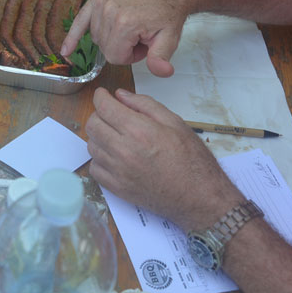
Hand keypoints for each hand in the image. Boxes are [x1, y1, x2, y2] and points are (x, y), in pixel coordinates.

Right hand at [60, 0, 190, 75]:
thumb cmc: (169, 10)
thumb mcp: (170, 37)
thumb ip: (161, 58)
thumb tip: (162, 72)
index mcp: (124, 24)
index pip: (115, 57)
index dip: (131, 57)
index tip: (145, 45)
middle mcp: (108, 11)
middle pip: (105, 47)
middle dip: (122, 47)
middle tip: (141, 35)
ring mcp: (101, 2)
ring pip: (96, 37)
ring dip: (111, 38)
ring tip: (131, 27)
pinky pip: (79, 20)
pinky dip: (72, 36)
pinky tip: (65, 51)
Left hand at [86, 88, 242, 227]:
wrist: (200, 197)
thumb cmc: (192, 159)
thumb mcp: (174, 122)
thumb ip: (144, 104)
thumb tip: (120, 95)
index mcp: (139, 130)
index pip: (103, 107)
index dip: (100, 97)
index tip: (103, 95)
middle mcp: (124, 150)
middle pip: (92, 125)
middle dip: (99, 114)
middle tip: (111, 114)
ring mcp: (118, 172)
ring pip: (91, 146)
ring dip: (100, 136)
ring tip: (116, 136)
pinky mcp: (117, 189)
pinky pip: (95, 168)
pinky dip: (100, 159)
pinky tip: (115, 156)